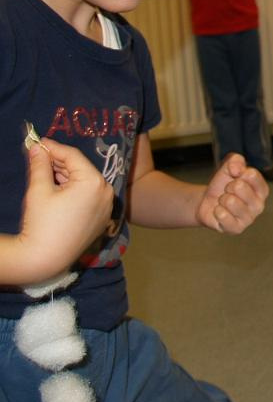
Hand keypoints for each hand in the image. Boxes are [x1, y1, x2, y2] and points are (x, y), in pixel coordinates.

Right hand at [20, 139, 112, 273]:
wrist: (45, 258)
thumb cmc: (42, 222)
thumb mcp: (39, 189)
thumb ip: (40, 165)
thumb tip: (37, 147)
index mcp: (94, 182)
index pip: (73, 156)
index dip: (54, 147)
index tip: (39, 142)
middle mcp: (107, 192)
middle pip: (81, 169)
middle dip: (59, 162)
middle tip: (39, 155)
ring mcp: (107, 206)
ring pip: (85, 183)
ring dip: (66, 177)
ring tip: (45, 172)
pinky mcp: (102, 219)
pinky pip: (89, 197)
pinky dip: (74, 191)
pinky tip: (57, 190)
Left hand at [196, 153, 267, 233]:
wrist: (208, 202)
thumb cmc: (223, 184)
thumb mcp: (229, 166)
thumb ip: (236, 160)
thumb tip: (238, 169)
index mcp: (262, 189)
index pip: (252, 175)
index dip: (237, 172)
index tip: (235, 177)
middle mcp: (259, 205)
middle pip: (240, 186)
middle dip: (228, 186)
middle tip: (228, 191)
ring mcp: (249, 219)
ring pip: (230, 201)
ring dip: (222, 199)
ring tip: (224, 202)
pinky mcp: (237, 229)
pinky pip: (222, 215)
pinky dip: (217, 211)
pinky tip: (220, 212)